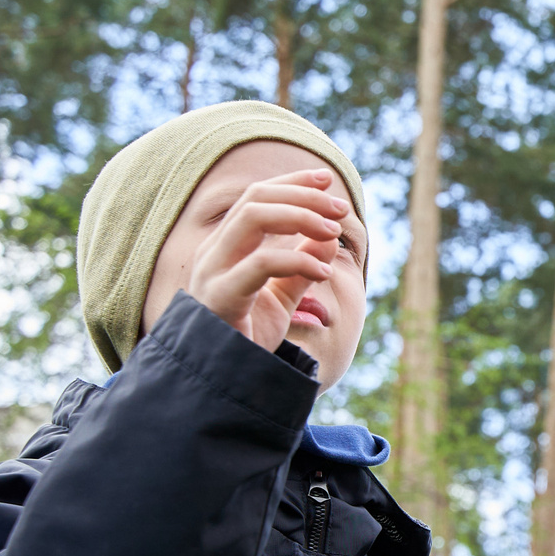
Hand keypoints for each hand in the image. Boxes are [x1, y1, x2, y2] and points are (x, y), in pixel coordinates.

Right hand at [185, 169, 350, 350]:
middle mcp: (215, 252)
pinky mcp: (222, 297)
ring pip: (252, 219)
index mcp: (227, 246)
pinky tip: (323, 272)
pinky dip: (297, 261)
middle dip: (303, 196)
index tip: (327, 178)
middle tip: (341, 209)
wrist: (221, 377)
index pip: (256, 196)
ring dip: (300, 217)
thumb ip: (302, 266)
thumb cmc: (247, 335)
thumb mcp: (282, 296)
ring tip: (334, 233)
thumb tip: (329, 236)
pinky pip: (259, 265)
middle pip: (255, 199)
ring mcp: (213, 272)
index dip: (292, 182)